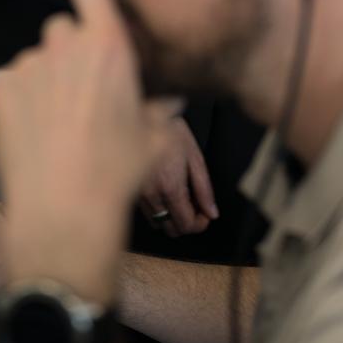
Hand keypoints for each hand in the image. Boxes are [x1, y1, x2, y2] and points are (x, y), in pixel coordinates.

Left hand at [0, 0, 177, 299]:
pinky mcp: (1, 90)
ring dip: (48, 77)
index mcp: (107, 45)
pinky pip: (15, 82)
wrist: (64, 212)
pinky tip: (37, 130)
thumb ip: (161, 106)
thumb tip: (168, 98)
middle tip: (83, 86)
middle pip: (64, 26)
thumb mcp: (158, 138)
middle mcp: (64, 46)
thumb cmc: (116, 173)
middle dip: (72, 48)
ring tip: (58, 119)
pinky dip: (24, 99)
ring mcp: (28, 66)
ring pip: (39, 58)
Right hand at [139, 117, 218, 237]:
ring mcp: (138, 193)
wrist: (143, 112)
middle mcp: (152, 195)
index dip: (200, 224)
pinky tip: (164, 193)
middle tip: (195, 207)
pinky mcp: (130, 189)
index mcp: (171, 187)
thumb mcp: (194, 156)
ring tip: (179, 198)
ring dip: (171, 218)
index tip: (205, 213)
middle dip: (187, 223)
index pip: (186, 225)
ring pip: (157, 223)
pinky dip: (157, 210)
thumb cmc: (171, 130)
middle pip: (171, 230)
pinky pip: (146, 212)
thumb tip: (212, 213)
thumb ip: (204, 188)